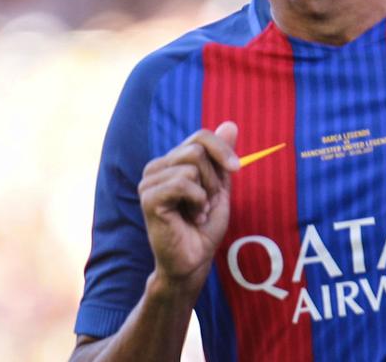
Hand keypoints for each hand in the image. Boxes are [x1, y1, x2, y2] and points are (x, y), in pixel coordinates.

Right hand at [138, 122, 239, 294]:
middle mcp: (157, 167)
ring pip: (191, 165)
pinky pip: (183, 183)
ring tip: (197, 213)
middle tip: (208, 203)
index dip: (222, 149)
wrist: (193, 261)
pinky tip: (191, 218)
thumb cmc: (204, 228)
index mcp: (172, 162)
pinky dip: (196, 201)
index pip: (200, 136)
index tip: (237, 168)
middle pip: (197, 149)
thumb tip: (231, 123)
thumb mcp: (220, 188)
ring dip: (205, 193)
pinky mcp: (149, 197)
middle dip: (213, 178)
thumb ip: (221, 158)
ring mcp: (149, 181)